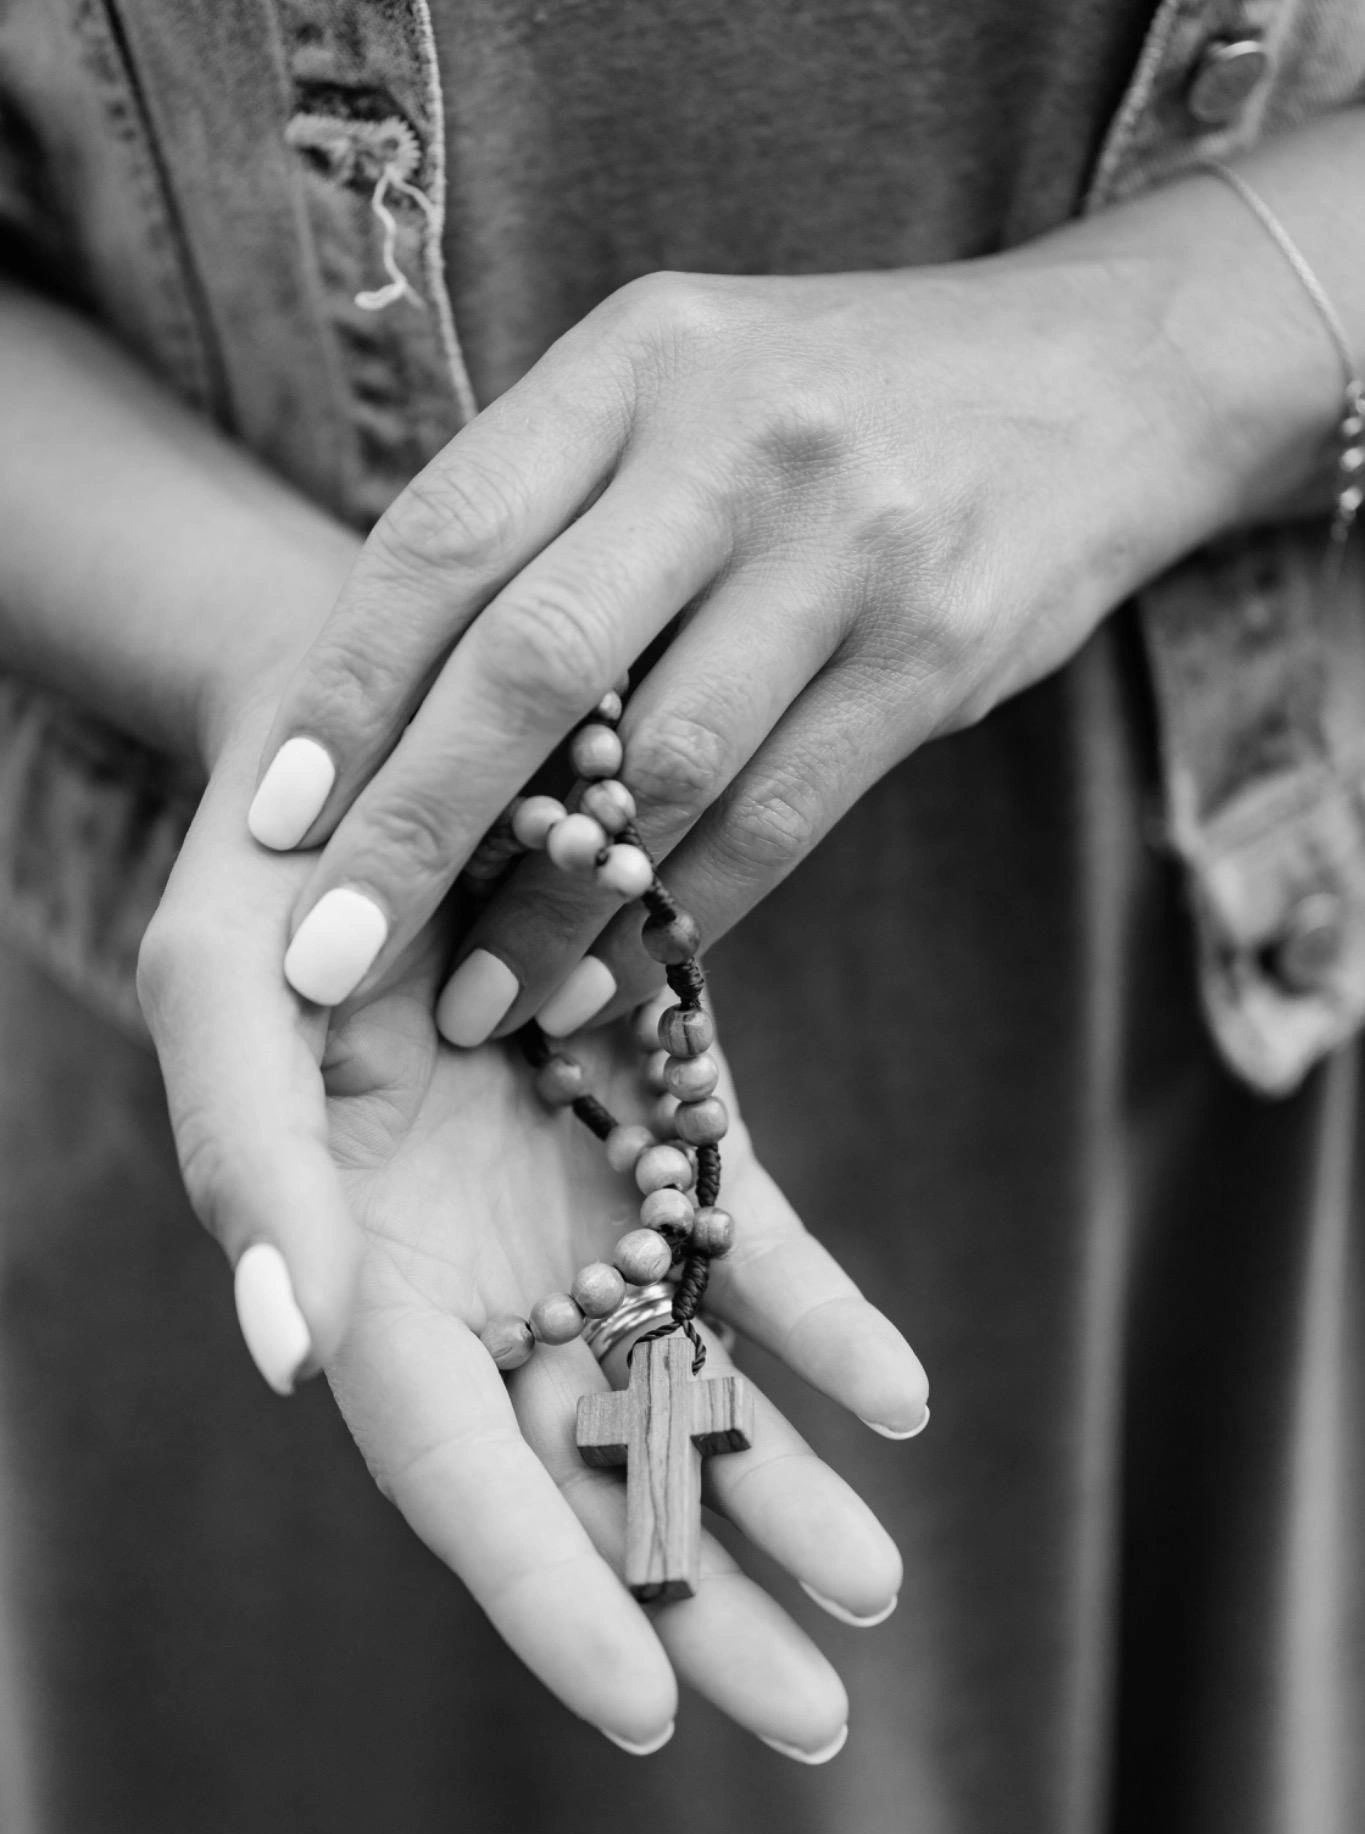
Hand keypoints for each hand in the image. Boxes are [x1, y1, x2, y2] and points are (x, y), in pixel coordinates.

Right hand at [139, 725, 928, 1757]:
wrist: (391, 737)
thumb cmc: (277, 874)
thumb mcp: (227, 995)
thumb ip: (252, 1171)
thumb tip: (297, 1354)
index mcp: (359, 1272)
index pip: (452, 1466)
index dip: (537, 1588)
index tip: (640, 1711)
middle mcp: (474, 1268)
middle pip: (585, 1463)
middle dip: (689, 1592)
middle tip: (811, 1714)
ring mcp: (580, 1199)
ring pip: (683, 1378)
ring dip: (778, 1485)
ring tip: (877, 1593)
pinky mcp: (673, 1119)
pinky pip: (754, 1241)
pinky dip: (823, 1319)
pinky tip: (899, 1395)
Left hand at [245, 238, 1228, 1033]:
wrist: (1095, 378)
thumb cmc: (835, 402)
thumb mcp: (682, 388)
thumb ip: (555, 509)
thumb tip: (393, 712)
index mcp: (637, 359)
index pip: (446, 534)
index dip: (346, 688)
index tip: (274, 821)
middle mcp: (734, 443)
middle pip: (532, 661)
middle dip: (413, 828)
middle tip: (328, 958)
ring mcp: (847, 548)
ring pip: (660, 769)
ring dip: (551, 912)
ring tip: (471, 1008)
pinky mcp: (933, 655)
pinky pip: (776, 818)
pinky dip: (679, 917)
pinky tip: (610, 982)